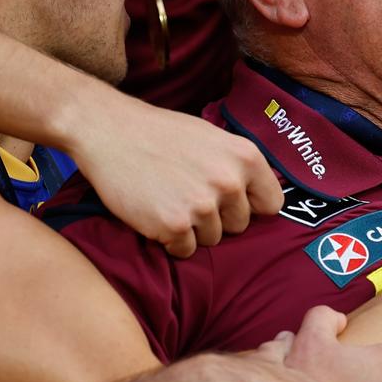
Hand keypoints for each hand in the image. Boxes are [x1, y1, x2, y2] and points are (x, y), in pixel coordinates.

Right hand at [65, 93, 282, 257]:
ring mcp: (203, 205)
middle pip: (240, 226)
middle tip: (187, 194)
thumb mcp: (214, 138)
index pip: (272, 204)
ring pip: (212, 239)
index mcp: (247, 157)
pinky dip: (170, 240)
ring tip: (169, 199)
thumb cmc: (162, 134)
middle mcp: (230, 181)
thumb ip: (239, 166)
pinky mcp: (174, 224)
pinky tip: (155, 213)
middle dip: (217, 218)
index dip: (251, 207)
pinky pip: (185, 250)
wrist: (109, 130)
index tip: (232, 203)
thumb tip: (261, 197)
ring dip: (193, 229)